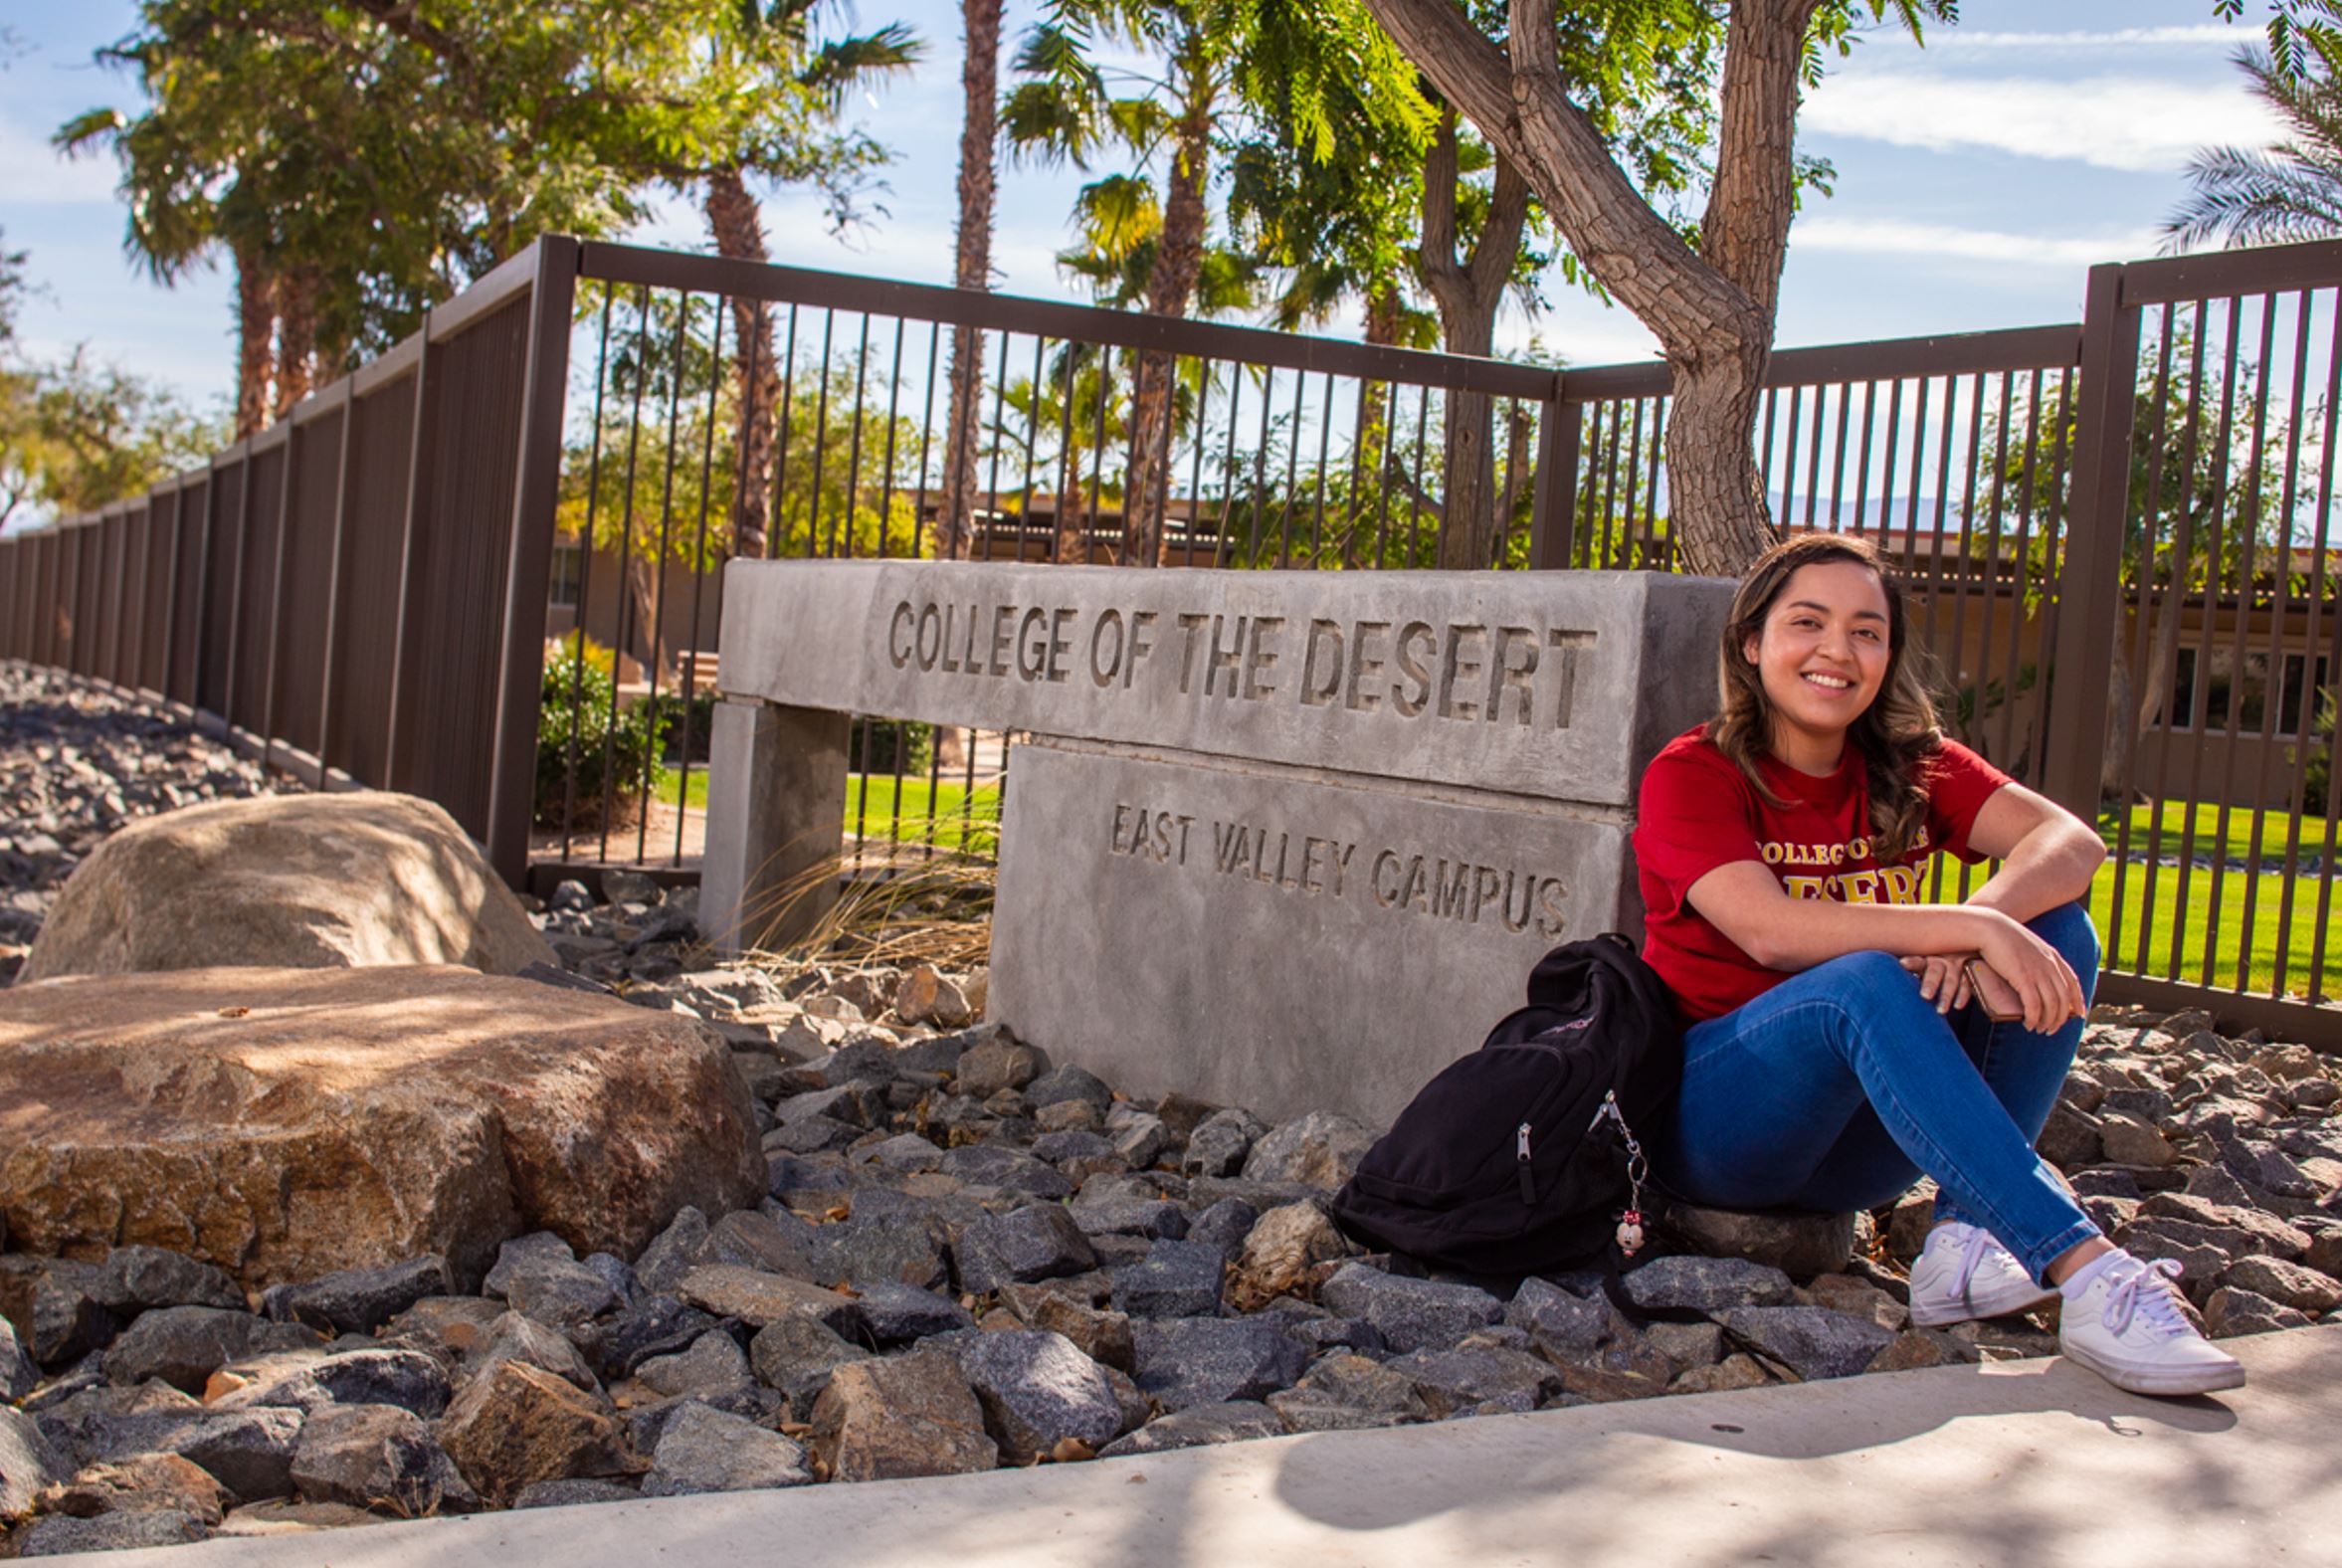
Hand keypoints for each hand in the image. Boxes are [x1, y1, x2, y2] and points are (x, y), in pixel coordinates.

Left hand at [1898, 952, 1973, 1014]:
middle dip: (1931, 984)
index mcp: (1926, 957)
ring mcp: (1956, 966)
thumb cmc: (1930, 962)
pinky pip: (1967, 984)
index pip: (1917, 959)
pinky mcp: (1970, 973)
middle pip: (1935, 971)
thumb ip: (1905, 971)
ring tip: (1940, 1010)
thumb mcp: (1920, 963)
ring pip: (1952, 980)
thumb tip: (1872, 978)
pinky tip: (1957, 1006)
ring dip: (1947, 995)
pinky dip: (1963, 996)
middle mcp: (1941, 960)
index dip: (1911, 962)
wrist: (1962, 947)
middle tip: (1925, 996)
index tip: (1902, 965)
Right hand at [1973, 911, 2087, 1034]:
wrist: (1990, 928)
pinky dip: (2033, 1018)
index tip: (2079, 1013)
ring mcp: (2038, 972)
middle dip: (2060, 1018)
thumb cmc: (2003, 936)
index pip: (2073, 983)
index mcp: (2053, 957)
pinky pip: (2034, 1005)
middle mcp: (2050, 966)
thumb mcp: (2028, 945)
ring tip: (2040, 1030)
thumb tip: (2037, 975)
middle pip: (2064, 999)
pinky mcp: (2024, 979)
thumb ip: (2037, 959)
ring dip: (2048, 1022)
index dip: (2078, 1001)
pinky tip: (2029, 1024)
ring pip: (2052, 1005)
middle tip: (2052, 1029)